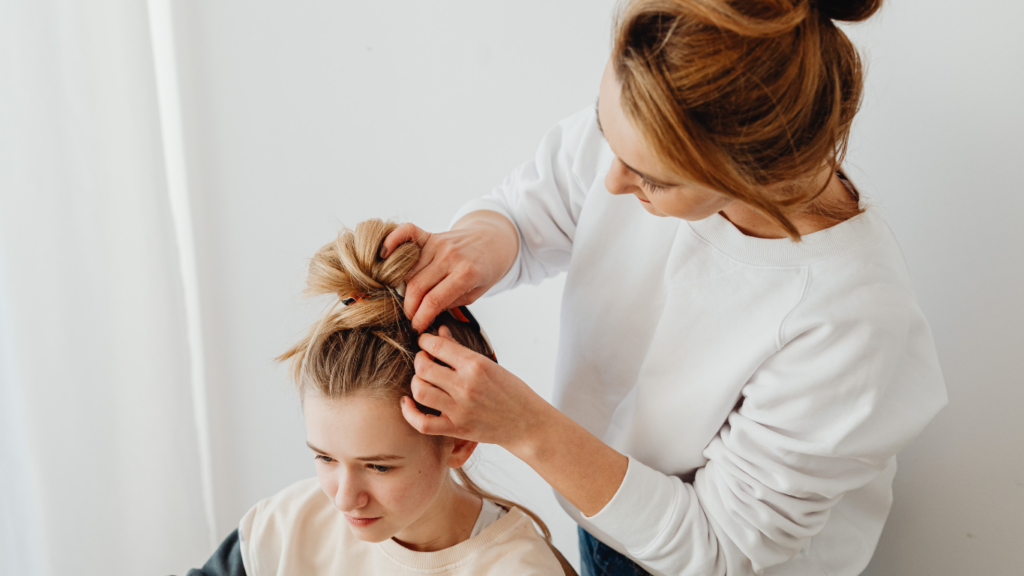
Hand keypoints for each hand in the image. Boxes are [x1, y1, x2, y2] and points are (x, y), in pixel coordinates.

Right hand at [381, 211, 517, 331]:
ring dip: (403, 288)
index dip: (420, 318)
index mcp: (466, 274)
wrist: (494, 240)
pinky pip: (406, 233)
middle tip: (411, 318)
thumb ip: (450, 302)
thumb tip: (423, 313)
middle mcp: (450, 256)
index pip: (433, 301)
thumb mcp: (476, 293)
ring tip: (408, 300)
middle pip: (416, 287)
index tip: (416, 329)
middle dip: (410, 308)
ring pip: (408, 270)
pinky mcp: (431, 234)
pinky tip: (383, 256)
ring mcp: (439, 243)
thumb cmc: (485, 270)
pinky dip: (392, 240)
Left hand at [401, 326, 628, 515]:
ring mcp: (459, 409)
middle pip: (424, 368)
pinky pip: (422, 423)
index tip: (425, 341)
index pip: (438, 346)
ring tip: (422, 380)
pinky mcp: (456, 429)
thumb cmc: (512, 392)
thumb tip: (439, 333)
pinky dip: (409, 412)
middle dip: (419, 360)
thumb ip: (461, 350)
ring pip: (419, 391)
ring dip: (415, 383)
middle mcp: (465, 386)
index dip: (425, 341)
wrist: (528, 423)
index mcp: (476, 365)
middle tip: (423, 360)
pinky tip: (408, 402)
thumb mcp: (490, 365)